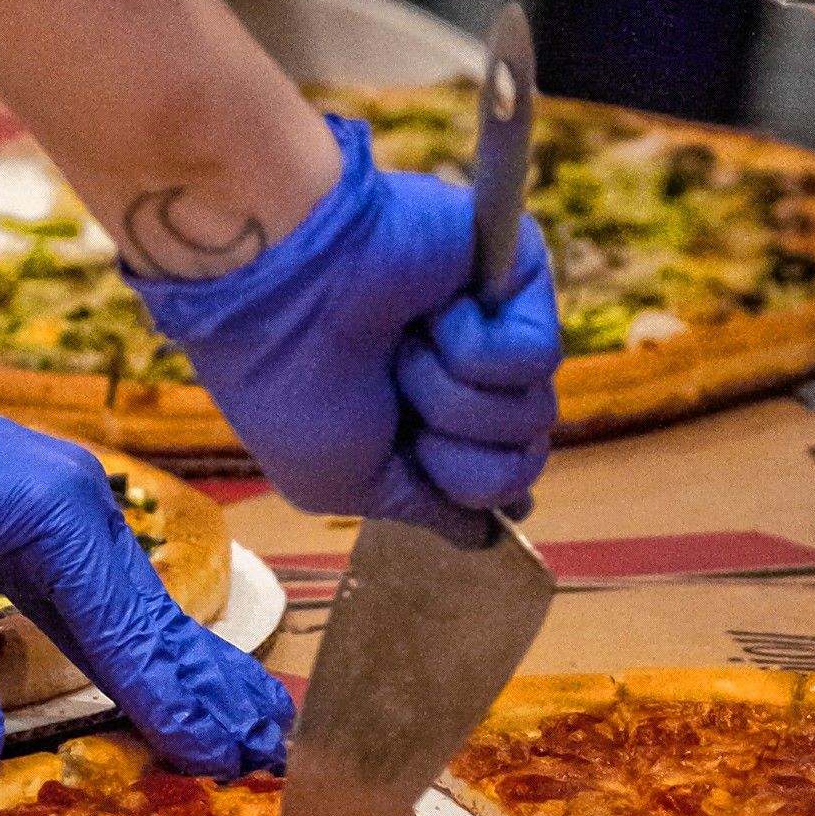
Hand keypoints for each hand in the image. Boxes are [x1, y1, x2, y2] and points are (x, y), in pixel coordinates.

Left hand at [0, 316, 292, 777]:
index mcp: (63, 516)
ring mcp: (57, 515)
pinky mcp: (26, 528)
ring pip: (132, 612)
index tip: (225, 758)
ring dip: (182, 671)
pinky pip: (92, 603)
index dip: (174, 704)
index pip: (131, 635)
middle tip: (272, 747)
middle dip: (210, 687)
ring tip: (245, 721)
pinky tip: (157, 678)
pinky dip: (130, 648)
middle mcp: (79, 510)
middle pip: (156, 620)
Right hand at [129, 118, 559, 545]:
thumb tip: (487, 538)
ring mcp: (494, 325)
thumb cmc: (291, 387)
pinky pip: (535, 356)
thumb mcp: (345, 484)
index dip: (481, 491)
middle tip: (403, 417)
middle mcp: (463, 375)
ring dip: (451, 399)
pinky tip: (430, 317)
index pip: (498, 479)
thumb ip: (424, 510)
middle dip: (460, 459)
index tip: (445, 479)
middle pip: (523, 460)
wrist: (279, 292)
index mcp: (421, 421)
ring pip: (532, 414)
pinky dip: (472, 351)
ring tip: (401, 355)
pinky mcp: (518, 277)